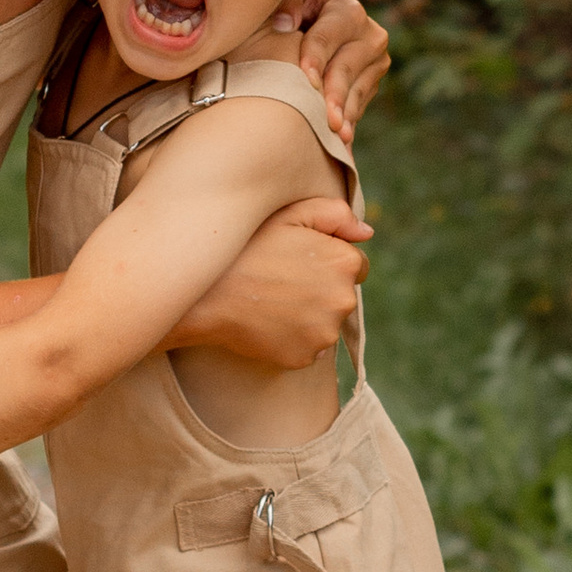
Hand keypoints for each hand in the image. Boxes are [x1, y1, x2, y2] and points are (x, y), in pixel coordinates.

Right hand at [169, 193, 370, 368]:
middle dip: (320, 288)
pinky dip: (292, 337)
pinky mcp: (304, 358)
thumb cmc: (245, 247)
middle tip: (281, 280)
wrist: (206, 294)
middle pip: (342, 295)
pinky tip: (267, 321)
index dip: (327, 260)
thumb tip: (366, 233)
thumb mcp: (289, 215)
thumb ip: (335, 214)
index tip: (299, 260)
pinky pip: (306, 347)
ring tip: (271, 300)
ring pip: (325, 323)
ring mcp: (325, 333)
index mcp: (345, 262)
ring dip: (308, 315)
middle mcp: (344, 300)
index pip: (356, 265)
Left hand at [273, 0, 390, 142]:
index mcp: (346, 9)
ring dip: (345, 113)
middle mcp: (369, 33)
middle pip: (346, 67)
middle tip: (327, 119)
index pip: (328, 36)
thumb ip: (285, 1)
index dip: (315, 57)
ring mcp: (375, 60)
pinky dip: (348, 121)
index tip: (306, 79)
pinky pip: (360, 104)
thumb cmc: (290, 10)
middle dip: (334, 94)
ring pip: (358, 90)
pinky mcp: (372, 81)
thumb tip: (285, 23)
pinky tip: (341, 142)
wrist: (309, 25)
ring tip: (337, 135)